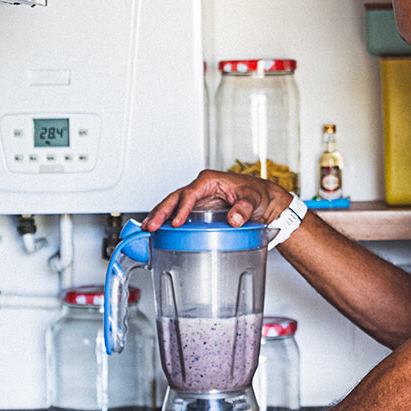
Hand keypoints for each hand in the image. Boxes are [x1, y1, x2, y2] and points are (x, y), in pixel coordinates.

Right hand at [143, 170, 292, 231]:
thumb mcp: (253, 199)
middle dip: (162, 212)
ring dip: (159, 216)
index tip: (177, 222)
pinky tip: (158, 230)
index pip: (190, 193)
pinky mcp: (197, 209)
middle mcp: (200, 187)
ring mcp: (197, 198)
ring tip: (148, 229)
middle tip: (151, 226)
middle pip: (175, 198)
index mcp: (209, 180)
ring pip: (172, 204)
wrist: (262, 200)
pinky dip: (167, 220)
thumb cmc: (257, 194)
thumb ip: (244, 208)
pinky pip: (178, 212)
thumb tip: (235, 219)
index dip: (182, 208)